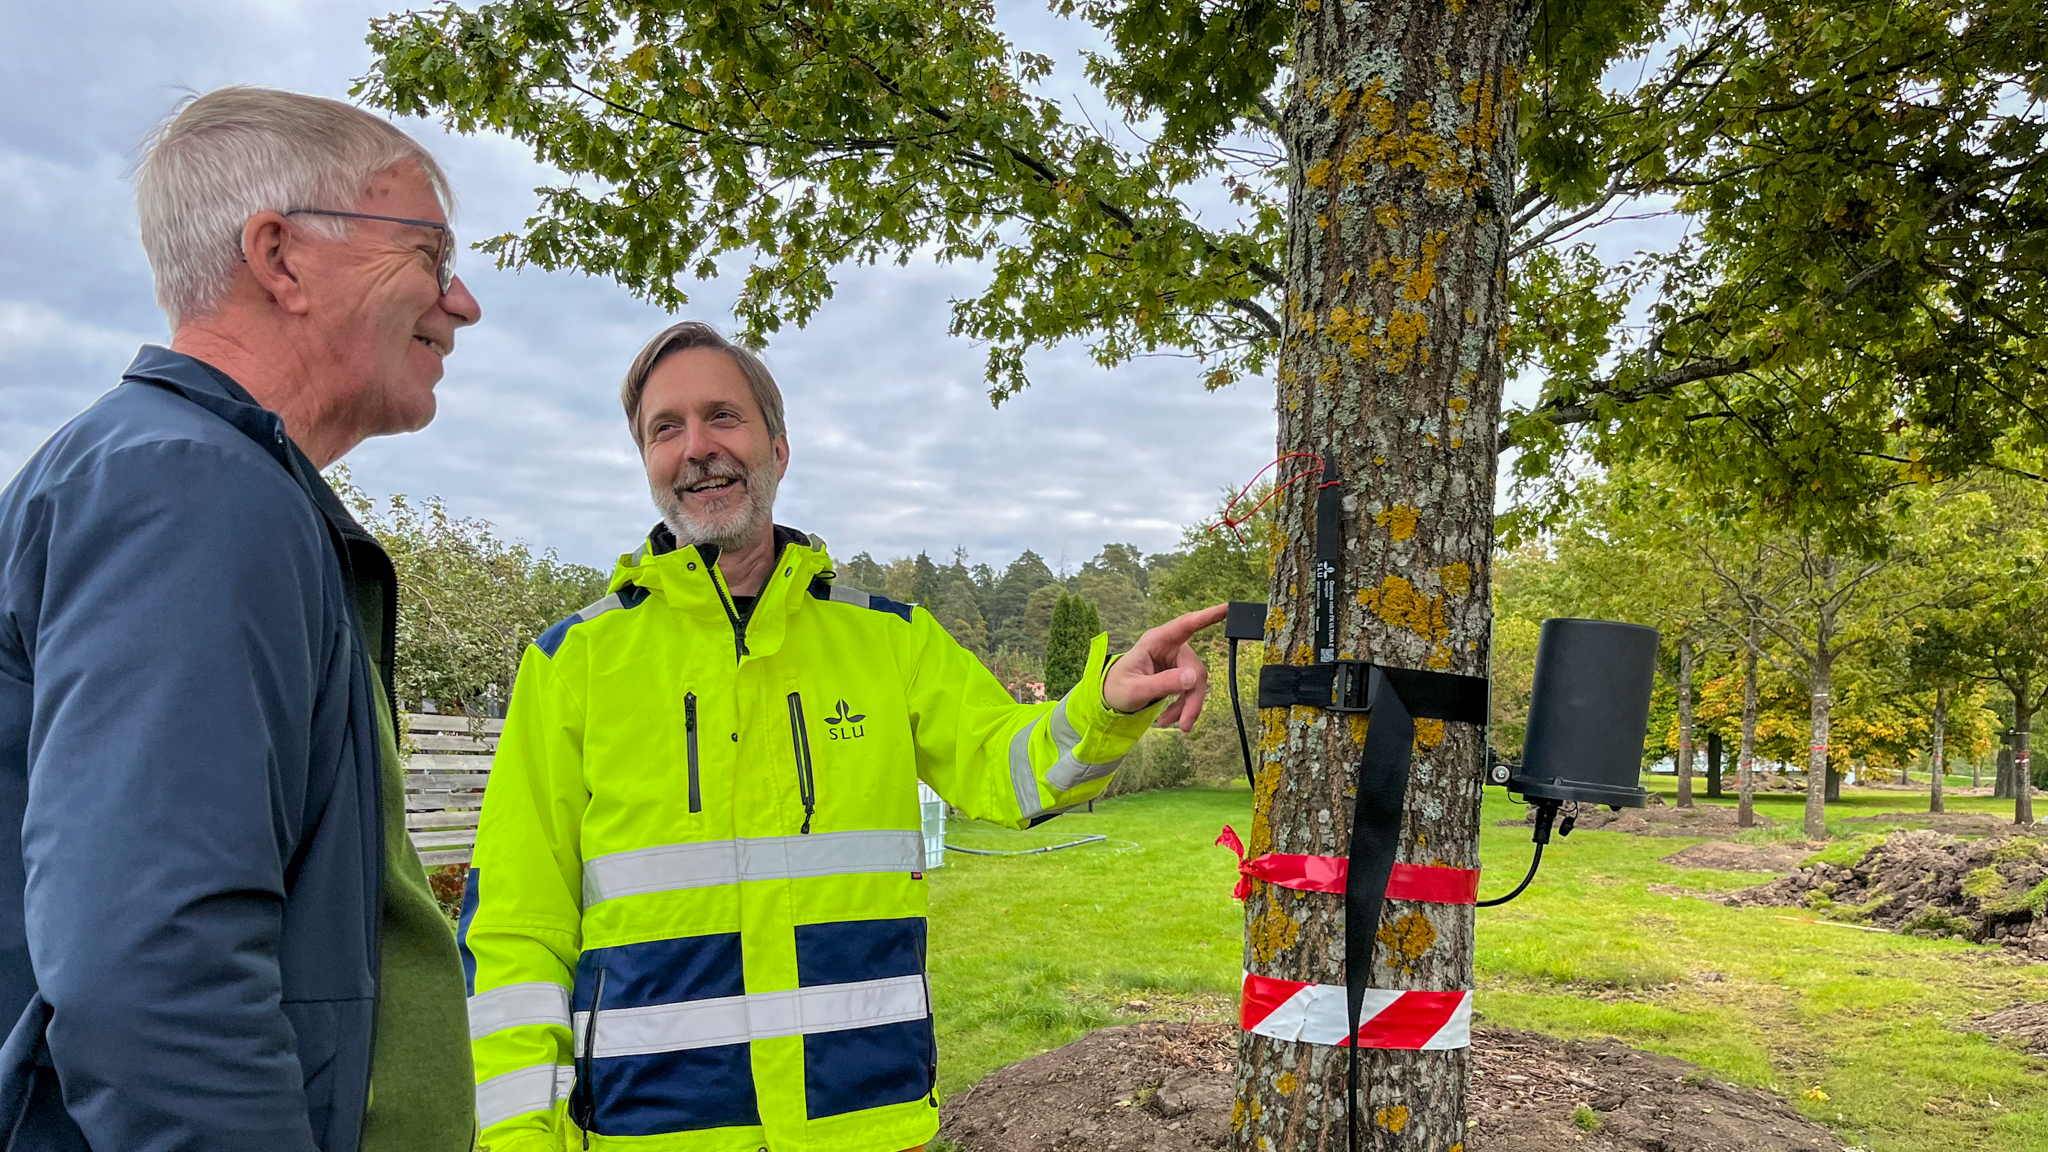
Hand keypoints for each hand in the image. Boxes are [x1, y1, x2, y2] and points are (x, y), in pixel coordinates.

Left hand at [1101, 604, 1229, 730]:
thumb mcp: (1135, 690)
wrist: (1111, 698)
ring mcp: (1175, 660)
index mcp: (1155, 641)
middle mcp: (1169, 647)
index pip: (1185, 625)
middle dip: (1193, 698)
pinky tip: (1168, 719)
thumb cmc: (1117, 687)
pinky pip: (1190, 690)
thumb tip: (1193, 679)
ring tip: (1168, 723)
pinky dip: (1182, 707)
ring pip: (1196, 683)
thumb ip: (1162, 684)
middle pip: (1195, 669)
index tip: (1226, 608)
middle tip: (1184, 724)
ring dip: (1187, 706)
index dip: (1207, 616)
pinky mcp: (1179, 673)